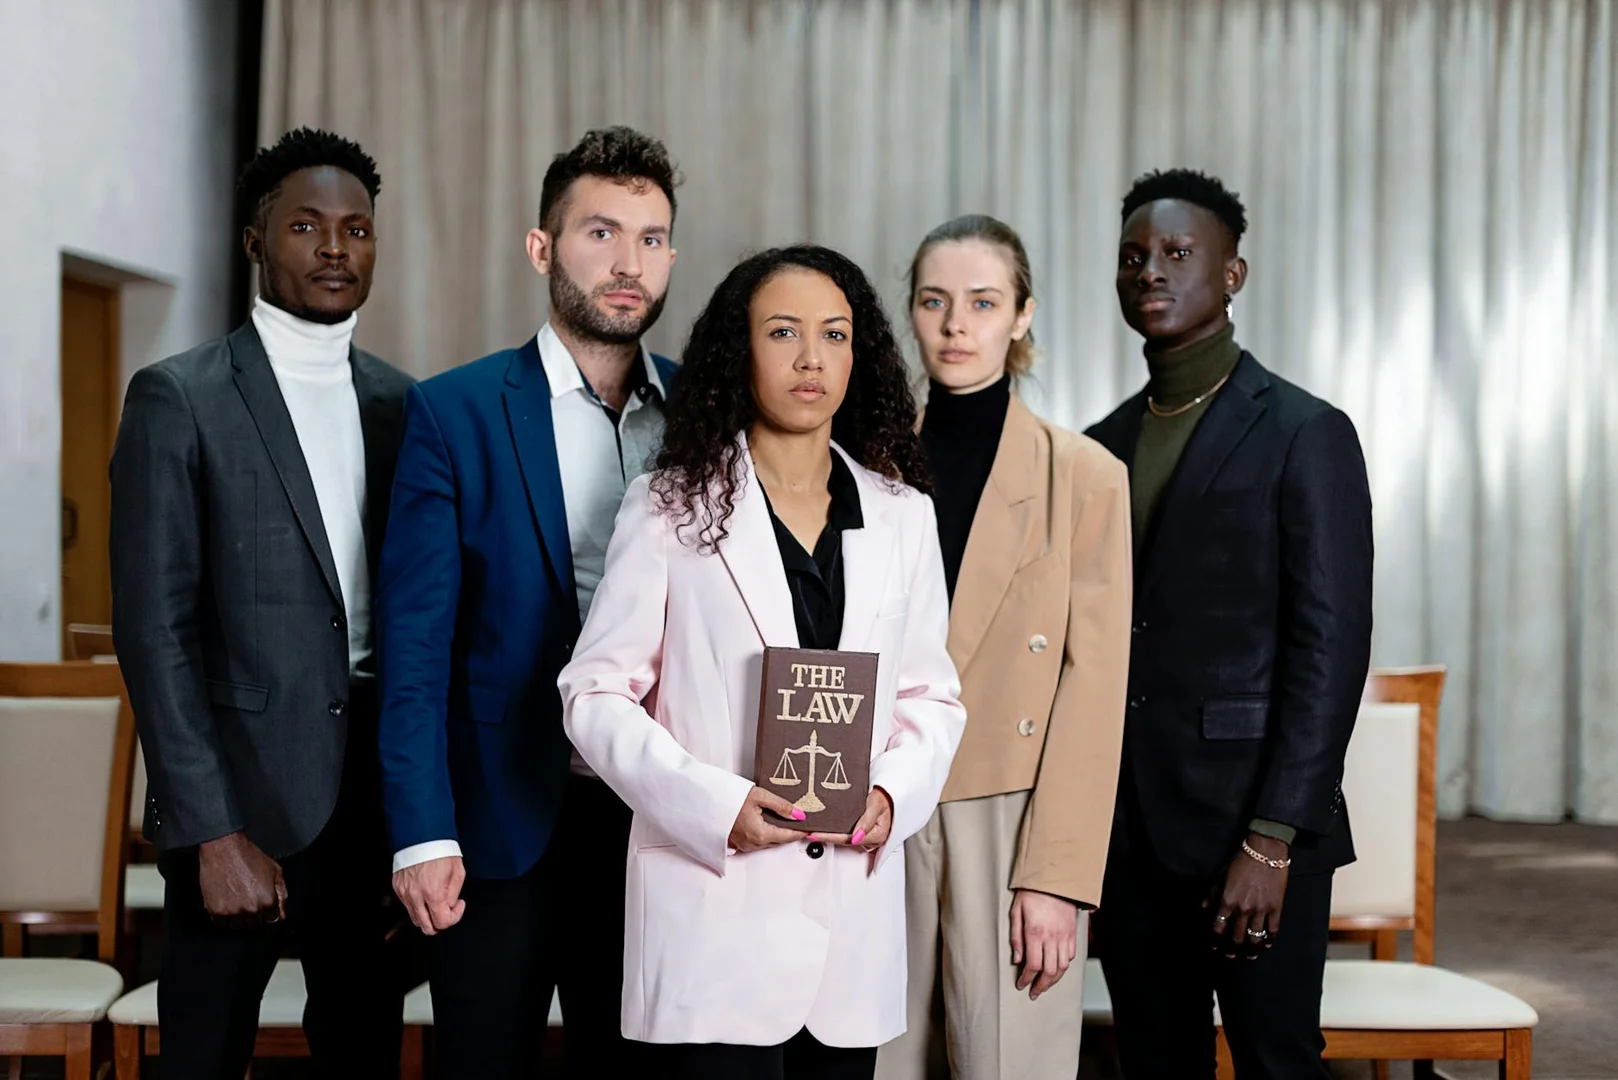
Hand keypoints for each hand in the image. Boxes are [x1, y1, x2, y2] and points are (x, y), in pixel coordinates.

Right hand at [198, 832, 285, 929]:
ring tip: (238, 901)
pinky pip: (221, 923)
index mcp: (267, 901)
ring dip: (239, 918)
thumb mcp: (275, 871)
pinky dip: (224, 917)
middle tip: (250, 902)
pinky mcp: (214, 910)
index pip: (272, 921)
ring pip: (238, 926)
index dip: (269, 914)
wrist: (224, 848)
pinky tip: (227, 903)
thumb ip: (281, 894)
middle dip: (255, 917)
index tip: (265, 909)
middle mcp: (250, 910)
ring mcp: (231, 912)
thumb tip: (282, 913)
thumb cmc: (250, 856)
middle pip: (255, 926)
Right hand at [393, 856, 466, 935]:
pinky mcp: (398, 888)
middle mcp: (416, 896)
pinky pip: (408, 905)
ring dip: (428, 915)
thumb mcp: (458, 873)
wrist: (421, 835)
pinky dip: (418, 904)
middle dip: (439, 924)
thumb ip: (453, 896)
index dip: (454, 918)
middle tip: (447, 910)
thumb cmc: (441, 851)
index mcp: (433, 893)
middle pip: (426, 928)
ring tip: (436, 900)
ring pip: (416, 919)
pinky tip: (426, 891)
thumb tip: (449, 908)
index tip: (458, 906)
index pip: (442, 923)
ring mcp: (404, 893)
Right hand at [729, 785, 806, 852]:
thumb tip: (798, 814)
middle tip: (800, 823)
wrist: (707, 801)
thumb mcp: (759, 796)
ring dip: (777, 834)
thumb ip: (781, 806)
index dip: (800, 832)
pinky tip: (767, 824)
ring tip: (785, 821)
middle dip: (790, 833)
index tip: (810, 829)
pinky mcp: (737, 844)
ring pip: (768, 843)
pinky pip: (757, 842)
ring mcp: (744, 845)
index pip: (787, 836)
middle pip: (779, 841)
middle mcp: (752, 843)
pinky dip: (765, 835)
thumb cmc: (728, 797)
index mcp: (760, 834)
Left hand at [818, 787, 893, 852]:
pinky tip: (825, 828)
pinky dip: (835, 832)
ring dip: (829, 836)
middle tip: (809, 833)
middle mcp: (871, 839)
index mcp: (877, 835)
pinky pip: (847, 834)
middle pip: (845, 841)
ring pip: (845, 839)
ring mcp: (866, 836)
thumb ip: (866, 821)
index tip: (816, 834)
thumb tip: (855, 838)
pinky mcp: (862, 832)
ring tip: (813, 831)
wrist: (891, 791)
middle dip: (826, 838)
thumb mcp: (876, 804)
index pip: (848, 839)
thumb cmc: (886, 795)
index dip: (830, 837)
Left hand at [1010, 889, 1078, 998]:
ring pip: (1062, 967)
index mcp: (1035, 932)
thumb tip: (1017, 959)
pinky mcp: (1072, 932)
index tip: (1021, 985)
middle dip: (1041, 985)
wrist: (1054, 879)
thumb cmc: (1031, 893)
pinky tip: (1057, 969)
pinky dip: (1064, 966)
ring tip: (1045, 986)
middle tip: (1034, 992)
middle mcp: (1052, 936)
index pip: (1032, 965)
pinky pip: (1071, 955)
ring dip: (1054, 980)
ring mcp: (1064, 935)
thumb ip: (1016, 938)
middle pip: (1049, 971)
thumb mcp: (1016, 912)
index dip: (1026, 979)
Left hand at [1205, 832, 1288, 958]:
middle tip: (1231, 957)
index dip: (1214, 940)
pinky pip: (1273, 929)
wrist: (1265, 851)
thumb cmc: (1240, 860)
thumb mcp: (1221, 875)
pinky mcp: (1276, 907)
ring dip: (1252, 950)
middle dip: (1232, 949)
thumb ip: (1212, 894)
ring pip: (1255, 937)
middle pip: (1236, 937)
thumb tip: (1204, 908)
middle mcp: (1243, 908)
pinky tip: (1267, 944)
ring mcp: (1261, 910)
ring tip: (1250, 956)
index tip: (1213, 947)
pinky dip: (1269, 939)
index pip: (1218, 927)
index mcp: (1227, 900)